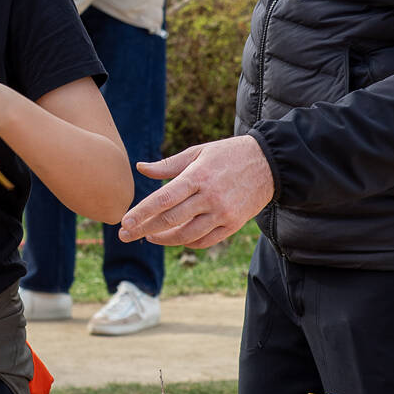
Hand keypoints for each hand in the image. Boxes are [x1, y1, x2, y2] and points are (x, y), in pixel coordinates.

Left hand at [118, 135, 274, 247]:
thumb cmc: (228, 154)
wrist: (269, 164)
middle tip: (125, 235)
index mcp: (198, 176)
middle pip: (170, 220)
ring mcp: (222, 213)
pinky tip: (175, 238)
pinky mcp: (233, 224)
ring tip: (148, 236)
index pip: (164, 198)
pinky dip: (187, 242)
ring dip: (164, 239)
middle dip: (144, 229)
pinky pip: (205, 240)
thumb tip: (141, 168)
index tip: (124, 222)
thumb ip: (168, 165)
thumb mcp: (198, 152)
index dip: (142, 212)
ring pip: (186, 235)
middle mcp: (210, 197)